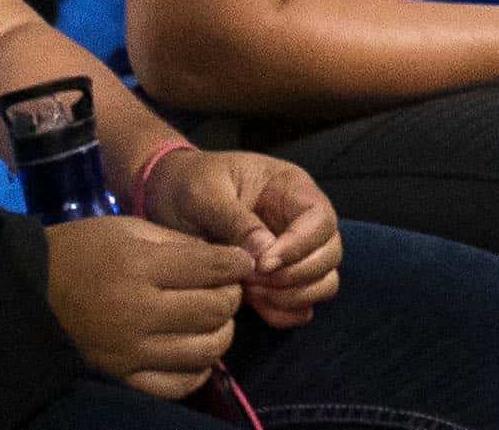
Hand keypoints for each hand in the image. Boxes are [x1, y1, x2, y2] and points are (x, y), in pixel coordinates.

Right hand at [44, 210, 250, 399]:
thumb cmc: (81, 252)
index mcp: (138, 268)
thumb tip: (226, 259)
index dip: (237, 263)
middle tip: (227, 288)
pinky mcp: (121, 378)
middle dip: (231, 296)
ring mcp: (129, 353)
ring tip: (212, 319)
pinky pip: (177, 385)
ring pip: (205, 351)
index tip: (243, 261)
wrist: (27, 294)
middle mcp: (136, 314)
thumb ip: (180, 244)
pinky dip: (197, 369)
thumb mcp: (129, 229)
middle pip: (213, 311)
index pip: (211, 268)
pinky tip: (194, 350)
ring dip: (221, 333)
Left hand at [146, 145, 344, 327]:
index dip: (300, 246)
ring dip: (295, 295)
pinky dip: (287, 312)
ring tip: (252, 293)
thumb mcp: (206, 194)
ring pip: (324, 280)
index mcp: (290, 190)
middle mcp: (300, 221)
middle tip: (253, 281)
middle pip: (330, 253)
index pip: (321, 219)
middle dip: (297, 274)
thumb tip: (264, 255)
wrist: (167, 198)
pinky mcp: (279, 281)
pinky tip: (257, 306)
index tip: (263, 264)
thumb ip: (236, 220)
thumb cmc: (189, 185)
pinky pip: (303, 304)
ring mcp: (293, 253)